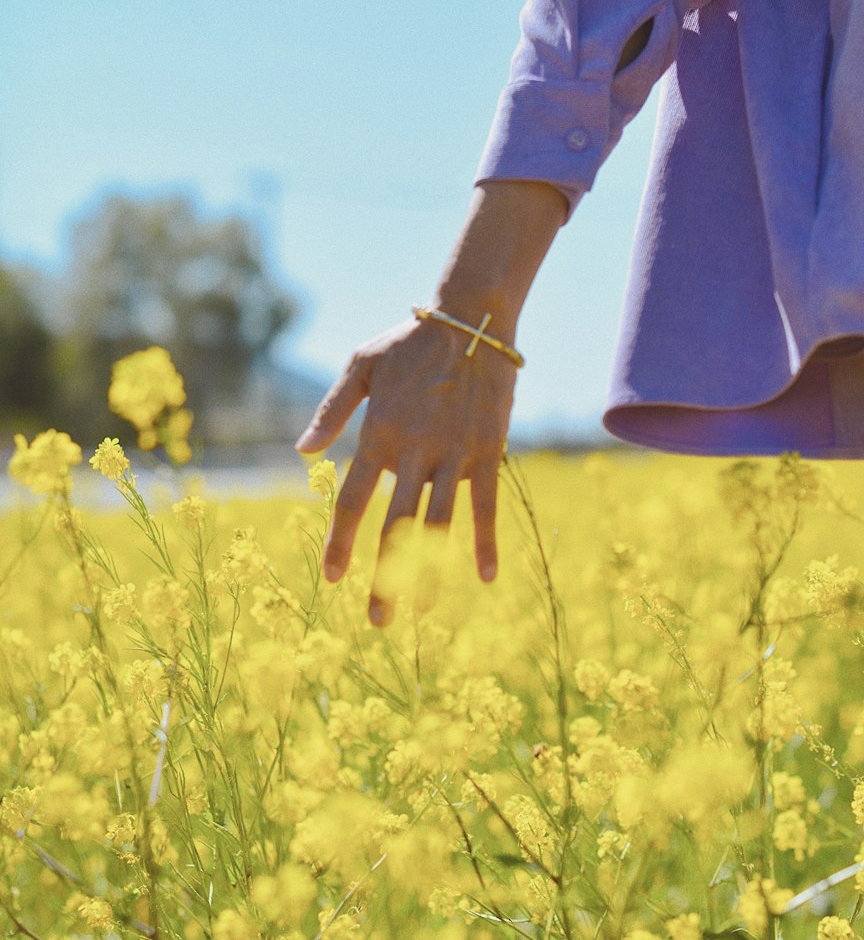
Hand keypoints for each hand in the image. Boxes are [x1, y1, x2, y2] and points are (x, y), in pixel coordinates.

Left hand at [295, 313, 517, 626]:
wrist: (472, 321)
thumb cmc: (410, 343)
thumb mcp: (361, 366)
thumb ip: (331, 411)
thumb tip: (301, 452)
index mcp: (379, 434)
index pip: (354, 500)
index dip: (342, 542)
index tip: (333, 578)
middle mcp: (414, 451)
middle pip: (395, 526)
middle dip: (386, 576)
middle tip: (377, 619)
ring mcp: (454, 454)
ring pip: (439, 524)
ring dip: (431, 571)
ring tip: (423, 611)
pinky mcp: (488, 452)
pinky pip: (486, 505)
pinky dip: (484, 541)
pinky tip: (484, 576)